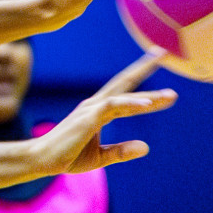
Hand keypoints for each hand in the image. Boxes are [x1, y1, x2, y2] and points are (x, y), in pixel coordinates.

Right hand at [31, 49, 177, 174]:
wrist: (41, 160)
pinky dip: (131, 103)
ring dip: (149, 95)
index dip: (141, 81)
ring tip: (171, 96)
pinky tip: (149, 104)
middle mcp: (95, 105)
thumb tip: (146, 147)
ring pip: (123, 94)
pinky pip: (114, 106)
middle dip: (143, 67)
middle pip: (123, 81)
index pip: (123, 92)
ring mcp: (91, 109)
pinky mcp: (88, 117)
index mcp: (97, 111)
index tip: (160, 74)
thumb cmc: (66, 157)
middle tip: (161, 52)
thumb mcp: (99, 157)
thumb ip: (121, 151)